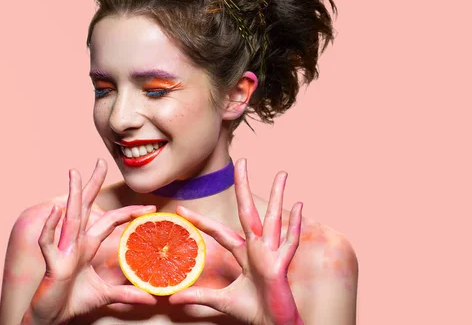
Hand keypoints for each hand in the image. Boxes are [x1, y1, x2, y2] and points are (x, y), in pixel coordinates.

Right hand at [22, 159, 157, 324]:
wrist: (50, 317)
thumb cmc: (71, 301)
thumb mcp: (105, 296)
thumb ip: (127, 294)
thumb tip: (152, 299)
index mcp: (87, 246)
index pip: (110, 221)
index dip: (129, 212)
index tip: (151, 209)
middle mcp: (76, 243)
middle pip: (86, 207)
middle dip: (93, 184)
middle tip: (101, 161)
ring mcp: (63, 250)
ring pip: (68, 217)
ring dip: (72, 195)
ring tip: (74, 173)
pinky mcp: (52, 263)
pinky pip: (49, 242)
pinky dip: (52, 227)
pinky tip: (57, 210)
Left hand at [170, 158, 302, 324]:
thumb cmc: (254, 311)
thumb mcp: (221, 301)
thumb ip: (198, 296)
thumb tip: (172, 298)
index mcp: (244, 254)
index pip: (219, 231)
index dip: (200, 221)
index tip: (181, 210)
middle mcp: (257, 248)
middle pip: (249, 212)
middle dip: (244, 186)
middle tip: (241, 161)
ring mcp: (271, 254)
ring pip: (274, 219)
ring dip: (278, 196)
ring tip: (282, 173)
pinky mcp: (281, 266)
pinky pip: (289, 242)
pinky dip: (295, 225)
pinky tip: (300, 205)